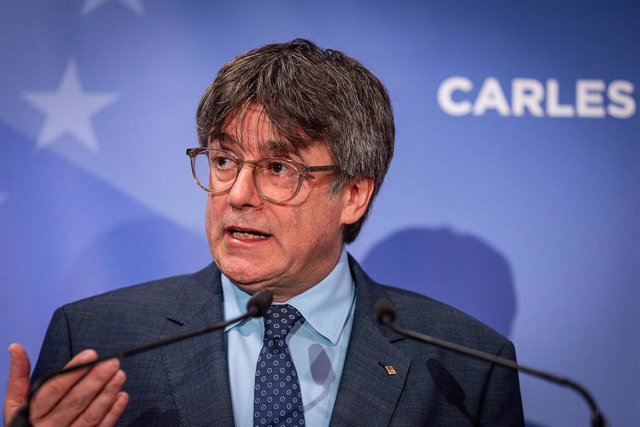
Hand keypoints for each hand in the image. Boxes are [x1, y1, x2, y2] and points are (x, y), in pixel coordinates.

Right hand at [4, 344, 128, 426]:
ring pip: (90, 415)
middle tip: (113, 363)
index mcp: (31, 414)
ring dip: (107, 394)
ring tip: (120, 376)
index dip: (74, 370)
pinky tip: (122, 397)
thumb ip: (18, 376)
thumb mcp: (15, 403)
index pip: (54, 388)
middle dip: (96, 380)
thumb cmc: (25, 422)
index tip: (92, 354)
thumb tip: (16, 347)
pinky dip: (113, 413)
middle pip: (75, 401)